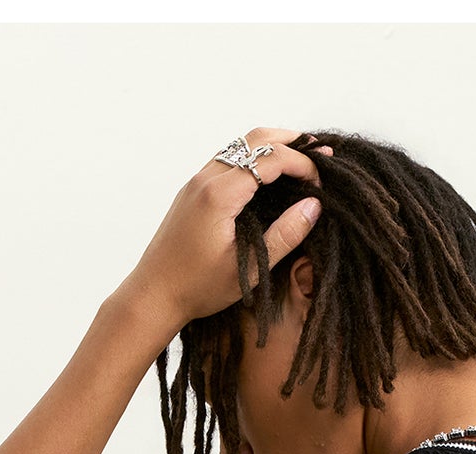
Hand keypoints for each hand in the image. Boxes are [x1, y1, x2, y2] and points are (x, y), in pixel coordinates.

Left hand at [119, 127, 333, 339]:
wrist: (154, 293)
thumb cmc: (198, 288)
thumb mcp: (249, 269)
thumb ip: (284, 236)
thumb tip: (314, 206)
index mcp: (219, 195)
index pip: (270, 159)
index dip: (301, 163)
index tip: (321, 182)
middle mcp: (206, 178)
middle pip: (255, 138)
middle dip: (291, 142)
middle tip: (320, 155)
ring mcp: (197, 181)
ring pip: (240, 144)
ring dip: (273, 147)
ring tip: (301, 161)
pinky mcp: (194, 190)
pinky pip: (229, 159)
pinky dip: (255, 158)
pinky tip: (271, 176)